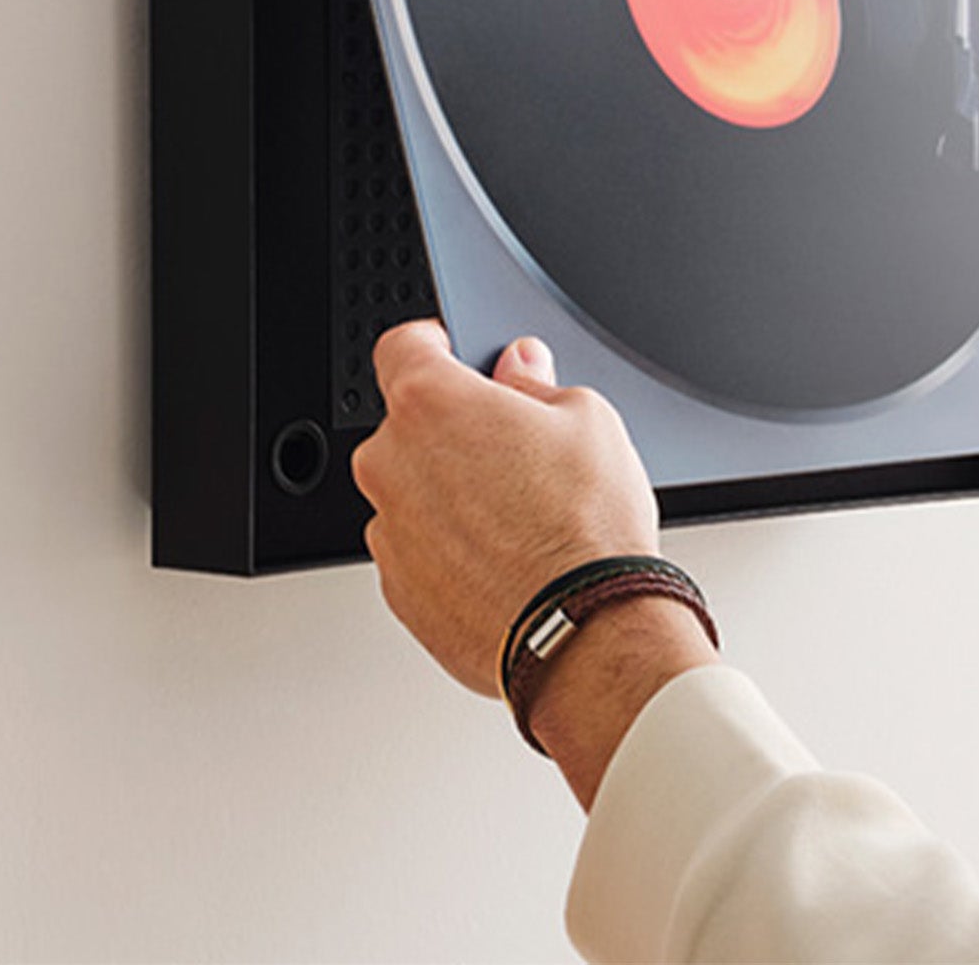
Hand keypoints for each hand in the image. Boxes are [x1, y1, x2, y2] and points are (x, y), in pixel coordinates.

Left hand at [350, 321, 675, 699]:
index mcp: (430, 404)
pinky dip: (450, 550)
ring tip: (518, 517)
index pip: (403, 345)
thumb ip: (535, 383)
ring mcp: (389, 532)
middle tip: (514, 451)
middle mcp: (391, 464)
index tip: (456, 356)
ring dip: (449, 494)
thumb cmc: (587, 528)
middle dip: (454, 431)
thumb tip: (520, 369)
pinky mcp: (398, 590)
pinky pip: (418, 550)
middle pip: (408, 426)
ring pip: (413, 492)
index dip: (436, 346)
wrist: (587, 633)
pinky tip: (505, 558)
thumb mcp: (588, 419)